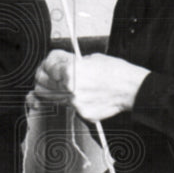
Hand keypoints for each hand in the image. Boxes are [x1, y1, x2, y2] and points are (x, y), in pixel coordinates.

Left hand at [34, 50, 149, 121]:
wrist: (131, 88)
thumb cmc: (115, 72)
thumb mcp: (89, 58)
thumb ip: (70, 63)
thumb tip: (58, 66)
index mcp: (70, 71)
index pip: (47, 66)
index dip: (46, 63)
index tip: (47, 63)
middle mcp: (69, 89)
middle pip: (42, 85)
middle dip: (43, 78)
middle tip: (47, 75)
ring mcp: (75, 103)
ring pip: (52, 98)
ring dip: (54, 90)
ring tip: (63, 84)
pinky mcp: (81, 113)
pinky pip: (69, 106)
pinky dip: (71, 100)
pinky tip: (81, 93)